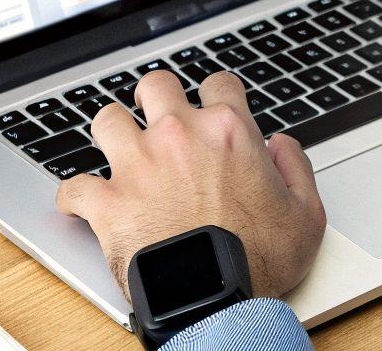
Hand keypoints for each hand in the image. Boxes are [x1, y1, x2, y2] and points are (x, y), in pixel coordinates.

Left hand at [56, 70, 326, 298]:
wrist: (214, 298)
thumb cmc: (259, 261)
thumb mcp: (306, 213)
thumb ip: (296, 168)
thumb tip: (282, 146)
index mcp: (228, 132)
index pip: (219, 83)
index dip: (216, 93)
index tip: (212, 107)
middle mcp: (179, 136)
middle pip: (155, 86)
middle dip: (154, 96)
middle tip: (157, 115)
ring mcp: (138, 165)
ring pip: (107, 120)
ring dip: (111, 132)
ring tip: (117, 147)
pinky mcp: (107, 202)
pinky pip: (74, 187)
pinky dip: (76, 196)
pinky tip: (81, 204)